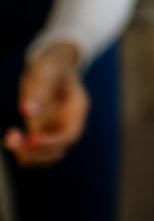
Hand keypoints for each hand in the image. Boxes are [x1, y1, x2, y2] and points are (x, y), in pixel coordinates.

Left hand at [4, 42, 88, 166]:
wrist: (52, 65)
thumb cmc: (51, 66)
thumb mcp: (45, 71)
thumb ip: (39, 89)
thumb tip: (27, 111)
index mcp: (77, 109)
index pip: (70, 134)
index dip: (52, 142)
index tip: (30, 139)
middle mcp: (69, 123)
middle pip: (59, 150)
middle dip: (35, 150)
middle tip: (12, 137)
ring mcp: (56, 129)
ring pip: (46, 155)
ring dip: (27, 154)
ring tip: (10, 137)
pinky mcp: (43, 131)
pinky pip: (35, 151)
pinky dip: (22, 151)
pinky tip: (11, 136)